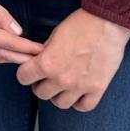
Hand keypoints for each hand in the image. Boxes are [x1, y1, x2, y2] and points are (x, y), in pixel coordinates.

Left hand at [15, 8, 129, 110]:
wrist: (106, 23)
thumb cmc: (79, 25)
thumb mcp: (54, 35)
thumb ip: (44, 53)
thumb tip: (39, 61)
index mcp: (47, 63)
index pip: (23, 78)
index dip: (26, 72)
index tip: (31, 69)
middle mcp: (62, 79)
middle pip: (41, 94)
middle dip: (40, 84)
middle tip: (46, 77)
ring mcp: (80, 86)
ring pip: (60, 104)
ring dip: (58, 95)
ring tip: (62, 85)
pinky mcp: (97, 89)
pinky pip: (83, 106)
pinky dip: (79, 102)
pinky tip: (78, 92)